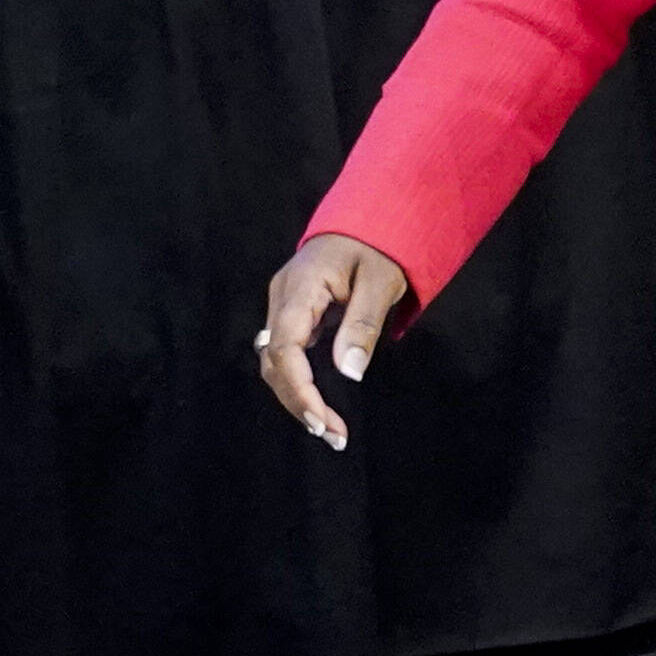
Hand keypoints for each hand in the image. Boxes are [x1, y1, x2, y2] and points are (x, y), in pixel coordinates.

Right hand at [255, 231, 412, 449]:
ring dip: (298, 397)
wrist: (367, 219)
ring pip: (275, 362)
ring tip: (330, 429)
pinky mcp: (291, 314)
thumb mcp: (381, 281)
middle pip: (273, 361)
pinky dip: (299, 382)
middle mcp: (282, 298)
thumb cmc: (378, 246)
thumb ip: (363, 324)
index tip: (322, 420)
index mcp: (300, 287)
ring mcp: (283, 306)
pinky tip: (319, 404)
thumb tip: (349, 373)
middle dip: (299, 403)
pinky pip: (286, 354)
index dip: (299, 389)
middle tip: (334, 436)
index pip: (285, 347)